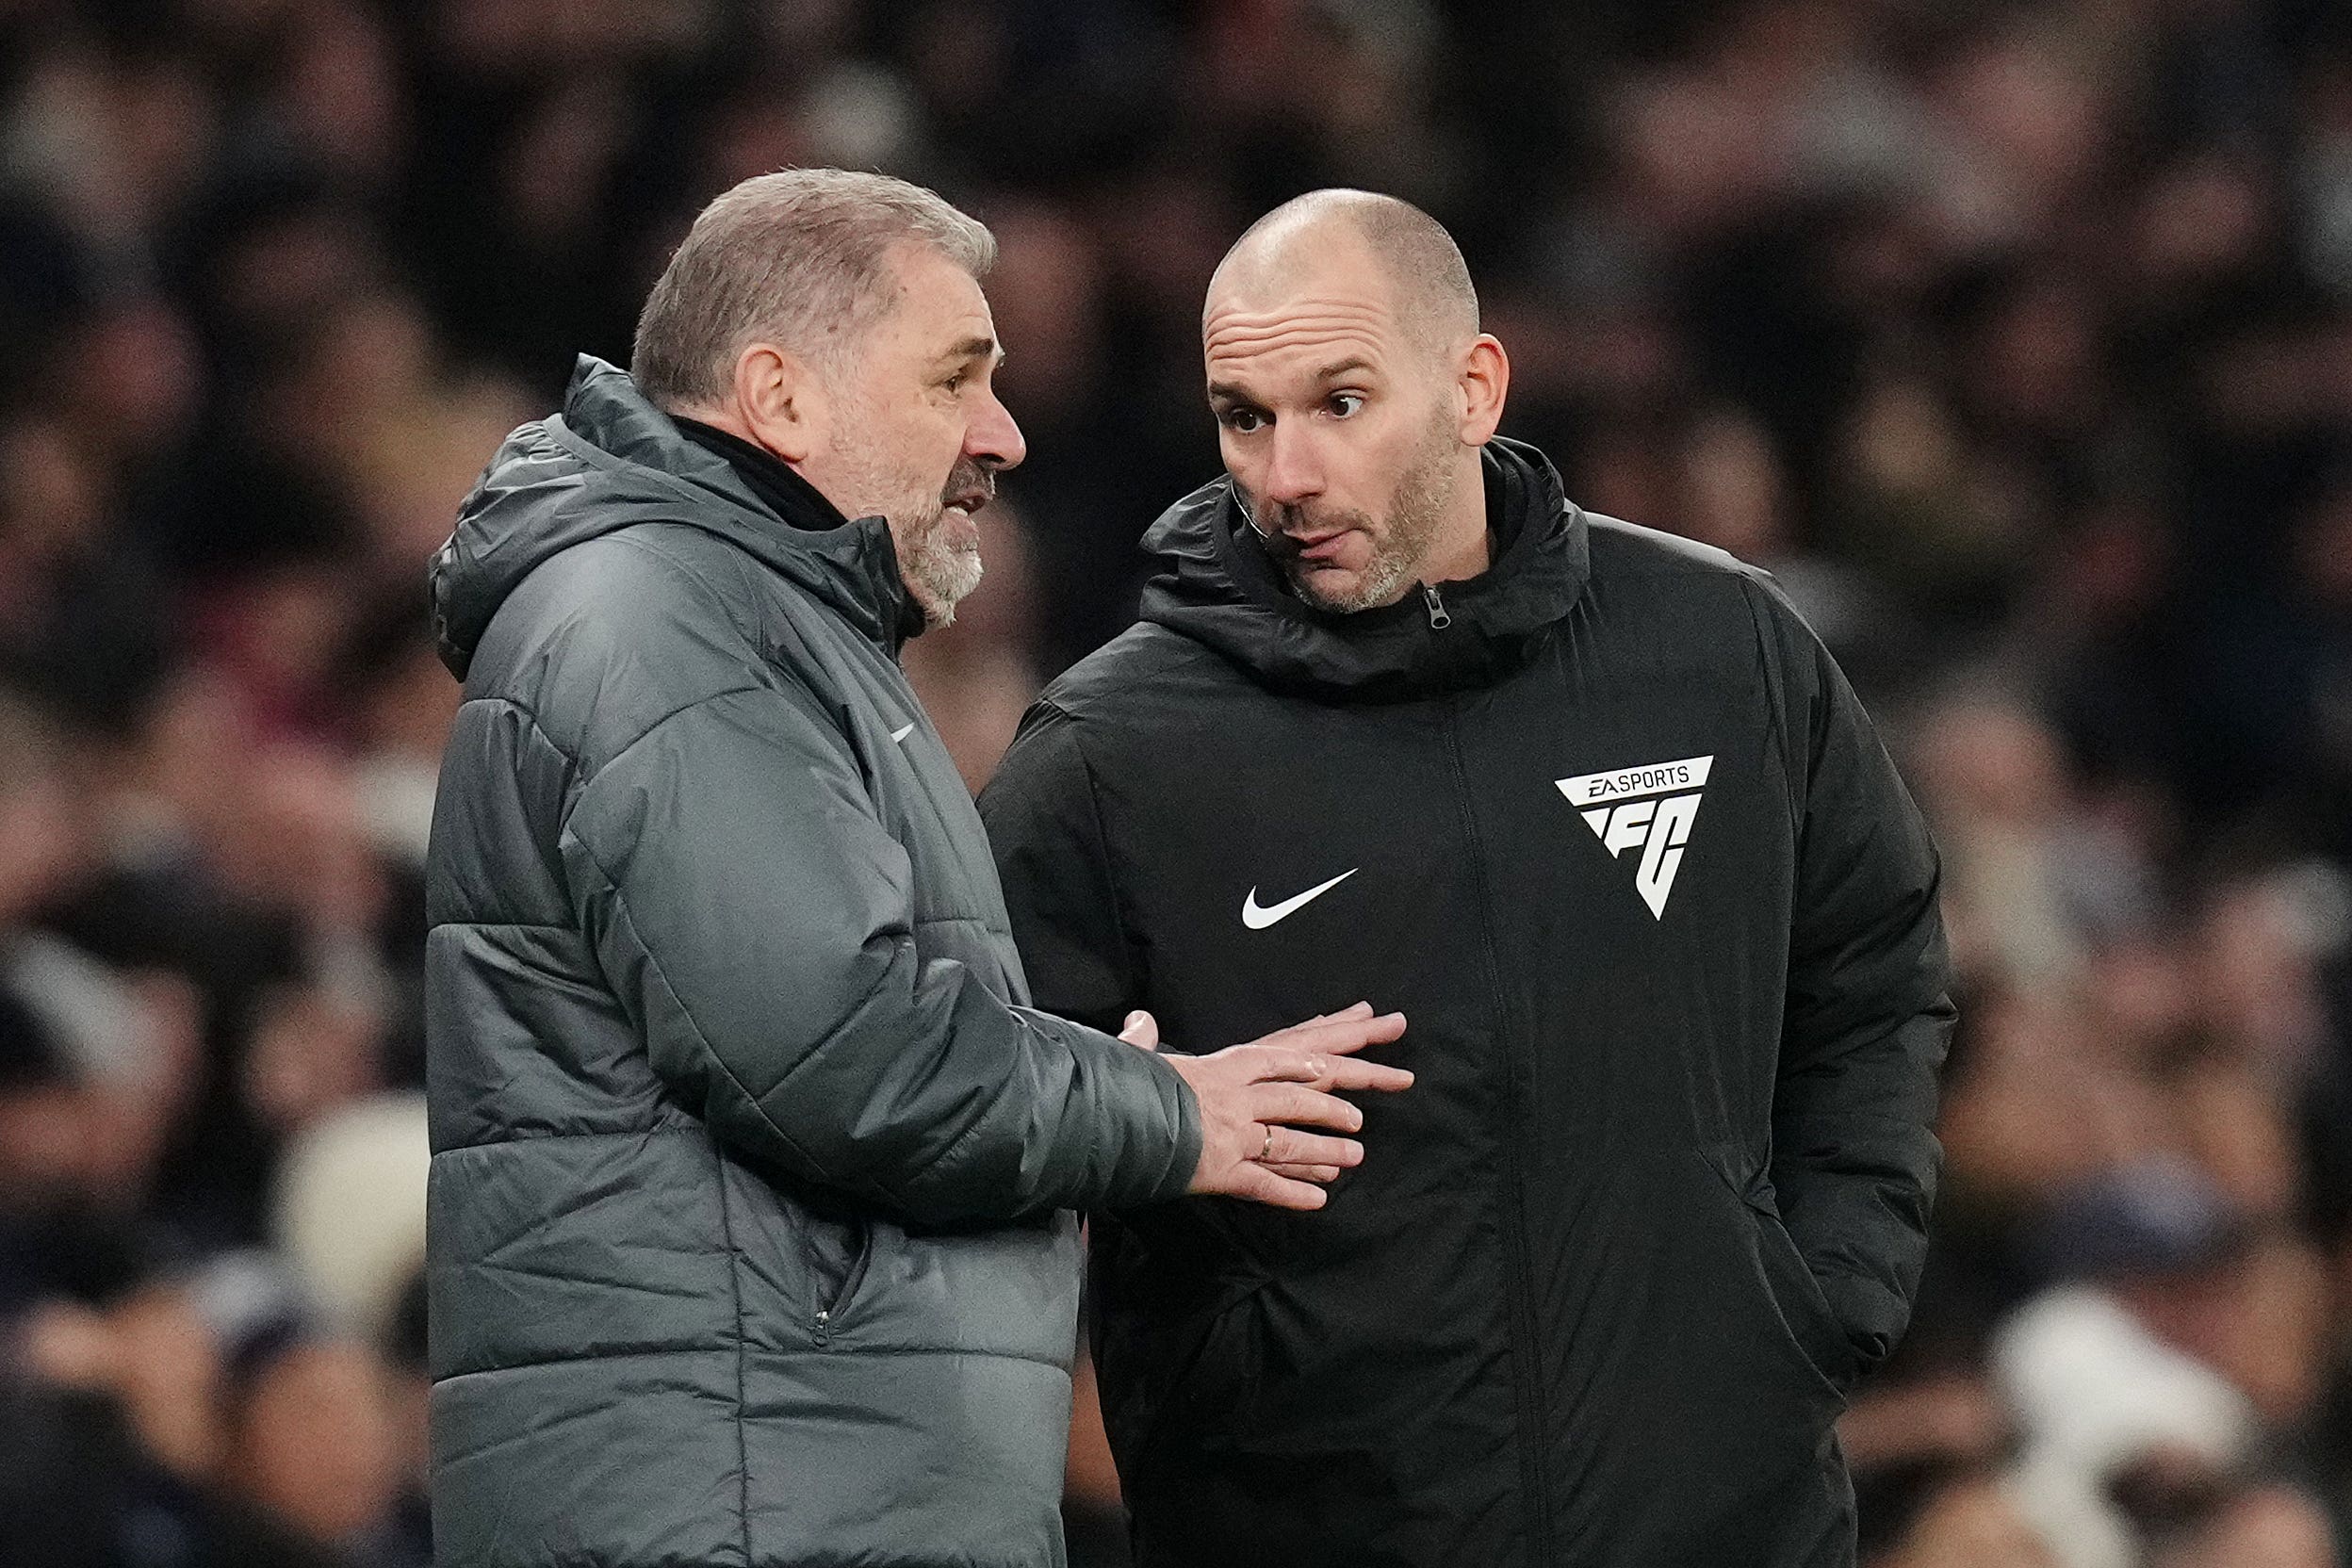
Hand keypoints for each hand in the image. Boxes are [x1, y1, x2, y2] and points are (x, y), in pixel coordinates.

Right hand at [1119, 1008, 1341, 1183]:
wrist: (1104, 1128)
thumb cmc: (1118, 1090)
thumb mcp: (1133, 1059)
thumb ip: (1141, 1040)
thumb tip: (1138, 1019)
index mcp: (1216, 1070)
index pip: (1272, 1059)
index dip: (1304, 1063)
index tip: (1329, 1066)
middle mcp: (1231, 1102)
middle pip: (1292, 1099)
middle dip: (1329, 1108)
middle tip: (1357, 1116)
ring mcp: (1229, 1138)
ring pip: (1288, 1142)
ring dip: (1324, 1149)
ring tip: (1354, 1156)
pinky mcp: (1220, 1174)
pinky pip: (1266, 1185)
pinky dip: (1293, 1193)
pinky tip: (1318, 1201)